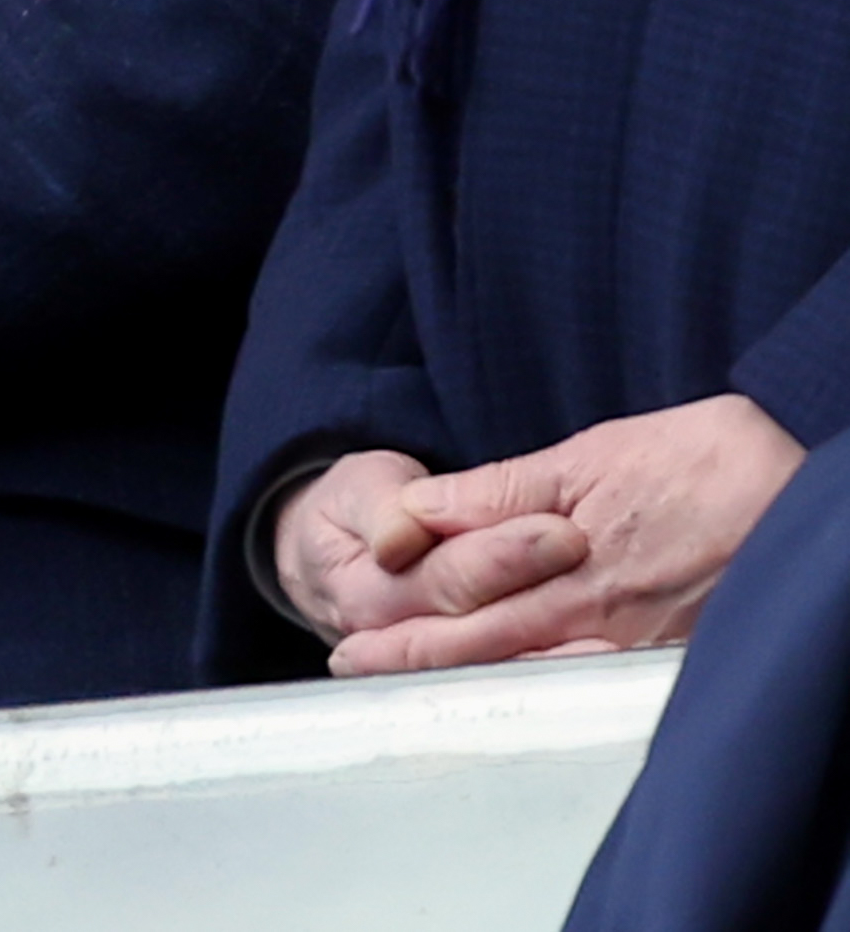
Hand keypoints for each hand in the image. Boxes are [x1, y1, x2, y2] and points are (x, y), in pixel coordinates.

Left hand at [327, 397, 805, 674]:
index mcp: (566, 563)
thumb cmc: (703, 457)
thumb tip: (413, 514)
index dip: (405, 632)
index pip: (465, 607)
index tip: (353, 649)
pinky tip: (519, 701)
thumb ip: (499, 492)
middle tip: (355, 677)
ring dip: (474, 682)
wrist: (805, 482)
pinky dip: (550, 696)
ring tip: (413, 696)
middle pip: (490, 651)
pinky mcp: (678, 656)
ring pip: (540, 676)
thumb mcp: (589, 456)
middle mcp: (601, 615)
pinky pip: (600, 687)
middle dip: (418, 665)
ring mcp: (641, 643)